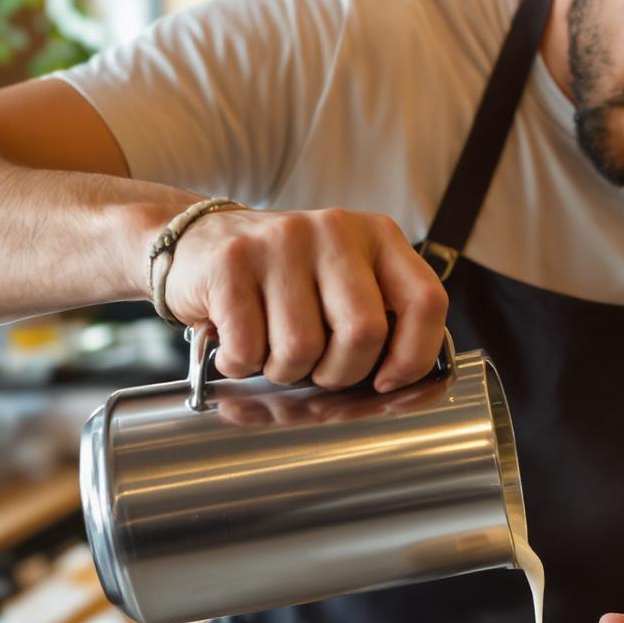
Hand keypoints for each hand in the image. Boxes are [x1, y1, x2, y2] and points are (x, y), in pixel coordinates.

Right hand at [158, 206, 446, 391]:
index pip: (425, 301)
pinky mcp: (232, 261)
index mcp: (378, 237)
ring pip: (303, 348)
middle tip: (315, 370)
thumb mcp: (341, 289)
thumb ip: (379, 331)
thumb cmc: (282, 284)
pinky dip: (240, 365)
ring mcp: (283, 241)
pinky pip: (249, 348)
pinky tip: (235, 344)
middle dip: (339, 374)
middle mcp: (336, 230)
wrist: (198, 244)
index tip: (388, 380)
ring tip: (269, 350)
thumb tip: (413, 393)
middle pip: (364, 333)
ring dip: (284, 372)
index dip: (414, 355)